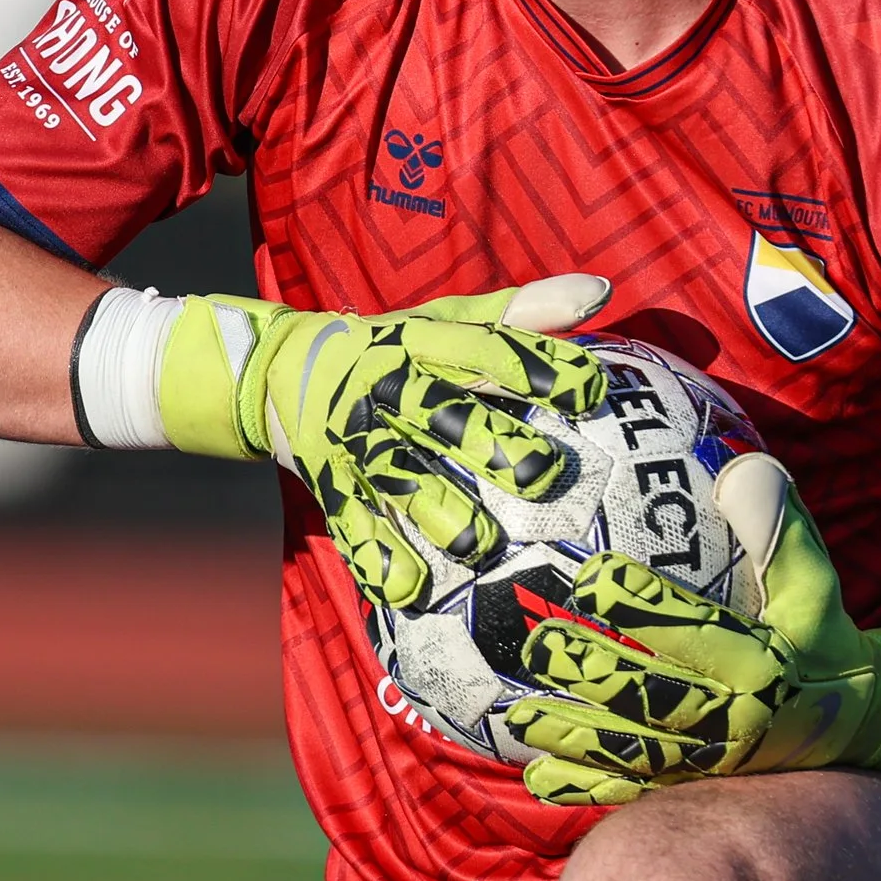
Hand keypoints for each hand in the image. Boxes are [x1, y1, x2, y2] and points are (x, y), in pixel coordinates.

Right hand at [157, 276, 610, 607]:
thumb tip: (600, 291)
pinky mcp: (331, 483)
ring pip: (398, 476)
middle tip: (542, 474)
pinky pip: (353, 521)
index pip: (484, 348)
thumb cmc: (391, 345)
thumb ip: (521, 312)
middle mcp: (389, 389)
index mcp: (422, 342)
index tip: (589, 387)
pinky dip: (377, 557)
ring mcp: (357, 439)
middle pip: (440, 413)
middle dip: (490, 443)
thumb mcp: (446, 320)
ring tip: (478, 545)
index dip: (536, 365)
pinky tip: (407, 589)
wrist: (279, 371)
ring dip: (437, 510)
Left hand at [505, 452, 880, 804]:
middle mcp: (734, 718)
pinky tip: (539, 775)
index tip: (592, 576)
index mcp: (762, 664)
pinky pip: (638, 789)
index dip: (640, 604)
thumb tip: (742, 469)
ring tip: (521, 716)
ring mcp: (712, 760)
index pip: (692, 629)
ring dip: (576, 735)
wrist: (861, 724)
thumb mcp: (817, 583)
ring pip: (635, 750)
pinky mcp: (698, 783)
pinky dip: (589, 786)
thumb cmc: (826, 639)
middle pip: (652, 696)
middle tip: (538, 644)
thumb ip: (780, 529)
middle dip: (594, 672)